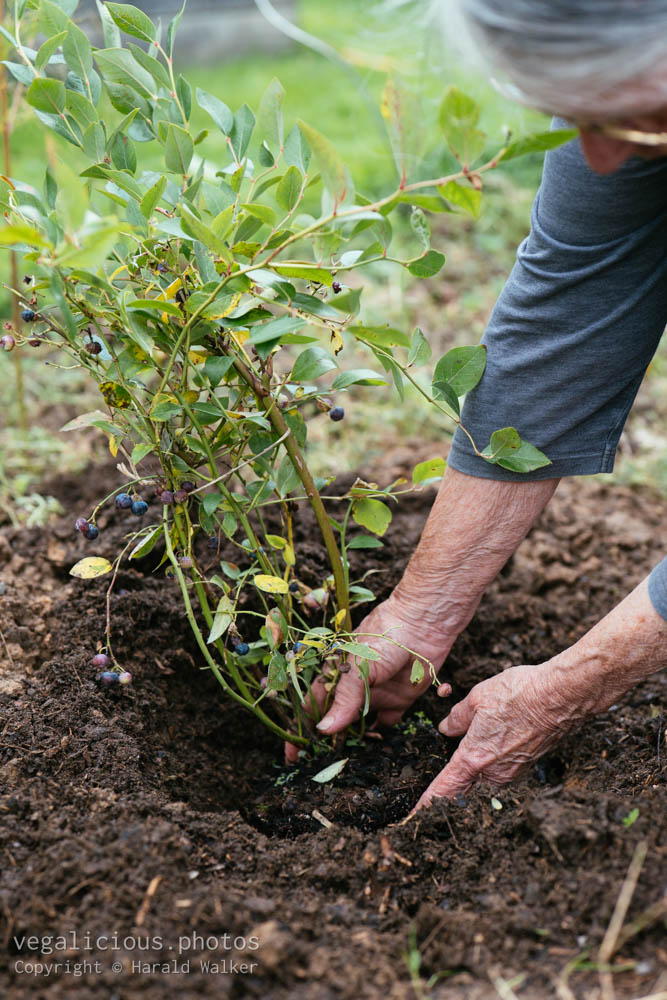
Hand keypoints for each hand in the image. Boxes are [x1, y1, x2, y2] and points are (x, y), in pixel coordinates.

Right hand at [284, 595, 455, 762]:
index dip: (301, 730)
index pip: (312, 707)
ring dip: (354, 742)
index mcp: (335, 675)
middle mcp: (353, 687)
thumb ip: (343, 699)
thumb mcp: (359, 667)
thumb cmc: (384, 636)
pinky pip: (387, 724)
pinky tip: (379, 745)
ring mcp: (375, 695)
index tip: (292, 756)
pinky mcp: (398, 700)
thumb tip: (322, 731)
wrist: (424, 623)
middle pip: (334, 720)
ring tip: (347, 763)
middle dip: (326, 743)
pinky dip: (382, 736)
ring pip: (359, 727)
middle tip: (319, 767)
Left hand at [416, 661, 578, 808]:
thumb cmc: (519, 694)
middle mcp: (494, 773)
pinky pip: (500, 775)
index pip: (444, 788)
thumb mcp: (477, 698)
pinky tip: (488, 754)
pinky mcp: (526, 767)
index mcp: (475, 758)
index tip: (412, 819)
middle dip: (447, 798)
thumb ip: (457, 718)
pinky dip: (489, 771)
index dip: (426, 805)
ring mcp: (512, 773)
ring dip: (471, 781)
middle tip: (430, 803)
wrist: (561, 698)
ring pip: (483, 783)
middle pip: (463, 792)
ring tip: (459, 779)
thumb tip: (446, 729)